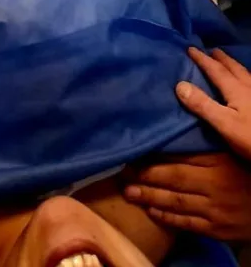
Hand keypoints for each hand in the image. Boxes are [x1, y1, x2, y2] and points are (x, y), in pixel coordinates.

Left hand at [124, 152, 250, 241]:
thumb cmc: (248, 171)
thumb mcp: (229, 151)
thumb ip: (204, 143)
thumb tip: (172, 133)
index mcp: (217, 161)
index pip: (179, 158)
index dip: (154, 156)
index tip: (134, 153)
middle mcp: (214, 185)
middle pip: (172, 178)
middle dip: (145, 176)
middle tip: (123, 173)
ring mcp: (215, 209)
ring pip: (175, 202)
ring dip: (149, 197)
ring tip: (129, 192)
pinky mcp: (217, 229)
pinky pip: (187, 223)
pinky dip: (167, 218)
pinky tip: (151, 212)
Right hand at [176, 47, 250, 160]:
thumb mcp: (225, 124)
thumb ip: (203, 105)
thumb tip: (179, 84)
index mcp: (237, 89)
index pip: (216, 70)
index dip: (202, 59)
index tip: (190, 48)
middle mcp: (249, 87)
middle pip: (234, 68)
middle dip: (221, 59)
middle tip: (212, 51)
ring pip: (246, 75)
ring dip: (235, 66)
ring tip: (228, 63)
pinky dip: (246, 79)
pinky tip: (248, 86)